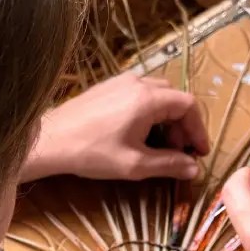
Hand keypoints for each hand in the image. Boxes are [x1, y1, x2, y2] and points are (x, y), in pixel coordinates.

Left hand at [20, 73, 208, 183]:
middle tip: (179, 153)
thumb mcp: (135, 165)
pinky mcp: (108, 86)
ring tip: (160, 146)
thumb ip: (168, 165)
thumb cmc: (92, 153)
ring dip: (166, 119)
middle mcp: (138, 82)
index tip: (199, 152)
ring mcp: (122, 81)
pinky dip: (150, 112)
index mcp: (148, 99)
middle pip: (175, 98)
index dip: (198, 130)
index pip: (188, 106)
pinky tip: (140, 134)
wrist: (51, 140)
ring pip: (158, 95)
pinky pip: (140, 94)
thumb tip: (193, 169)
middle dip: (182, 126)